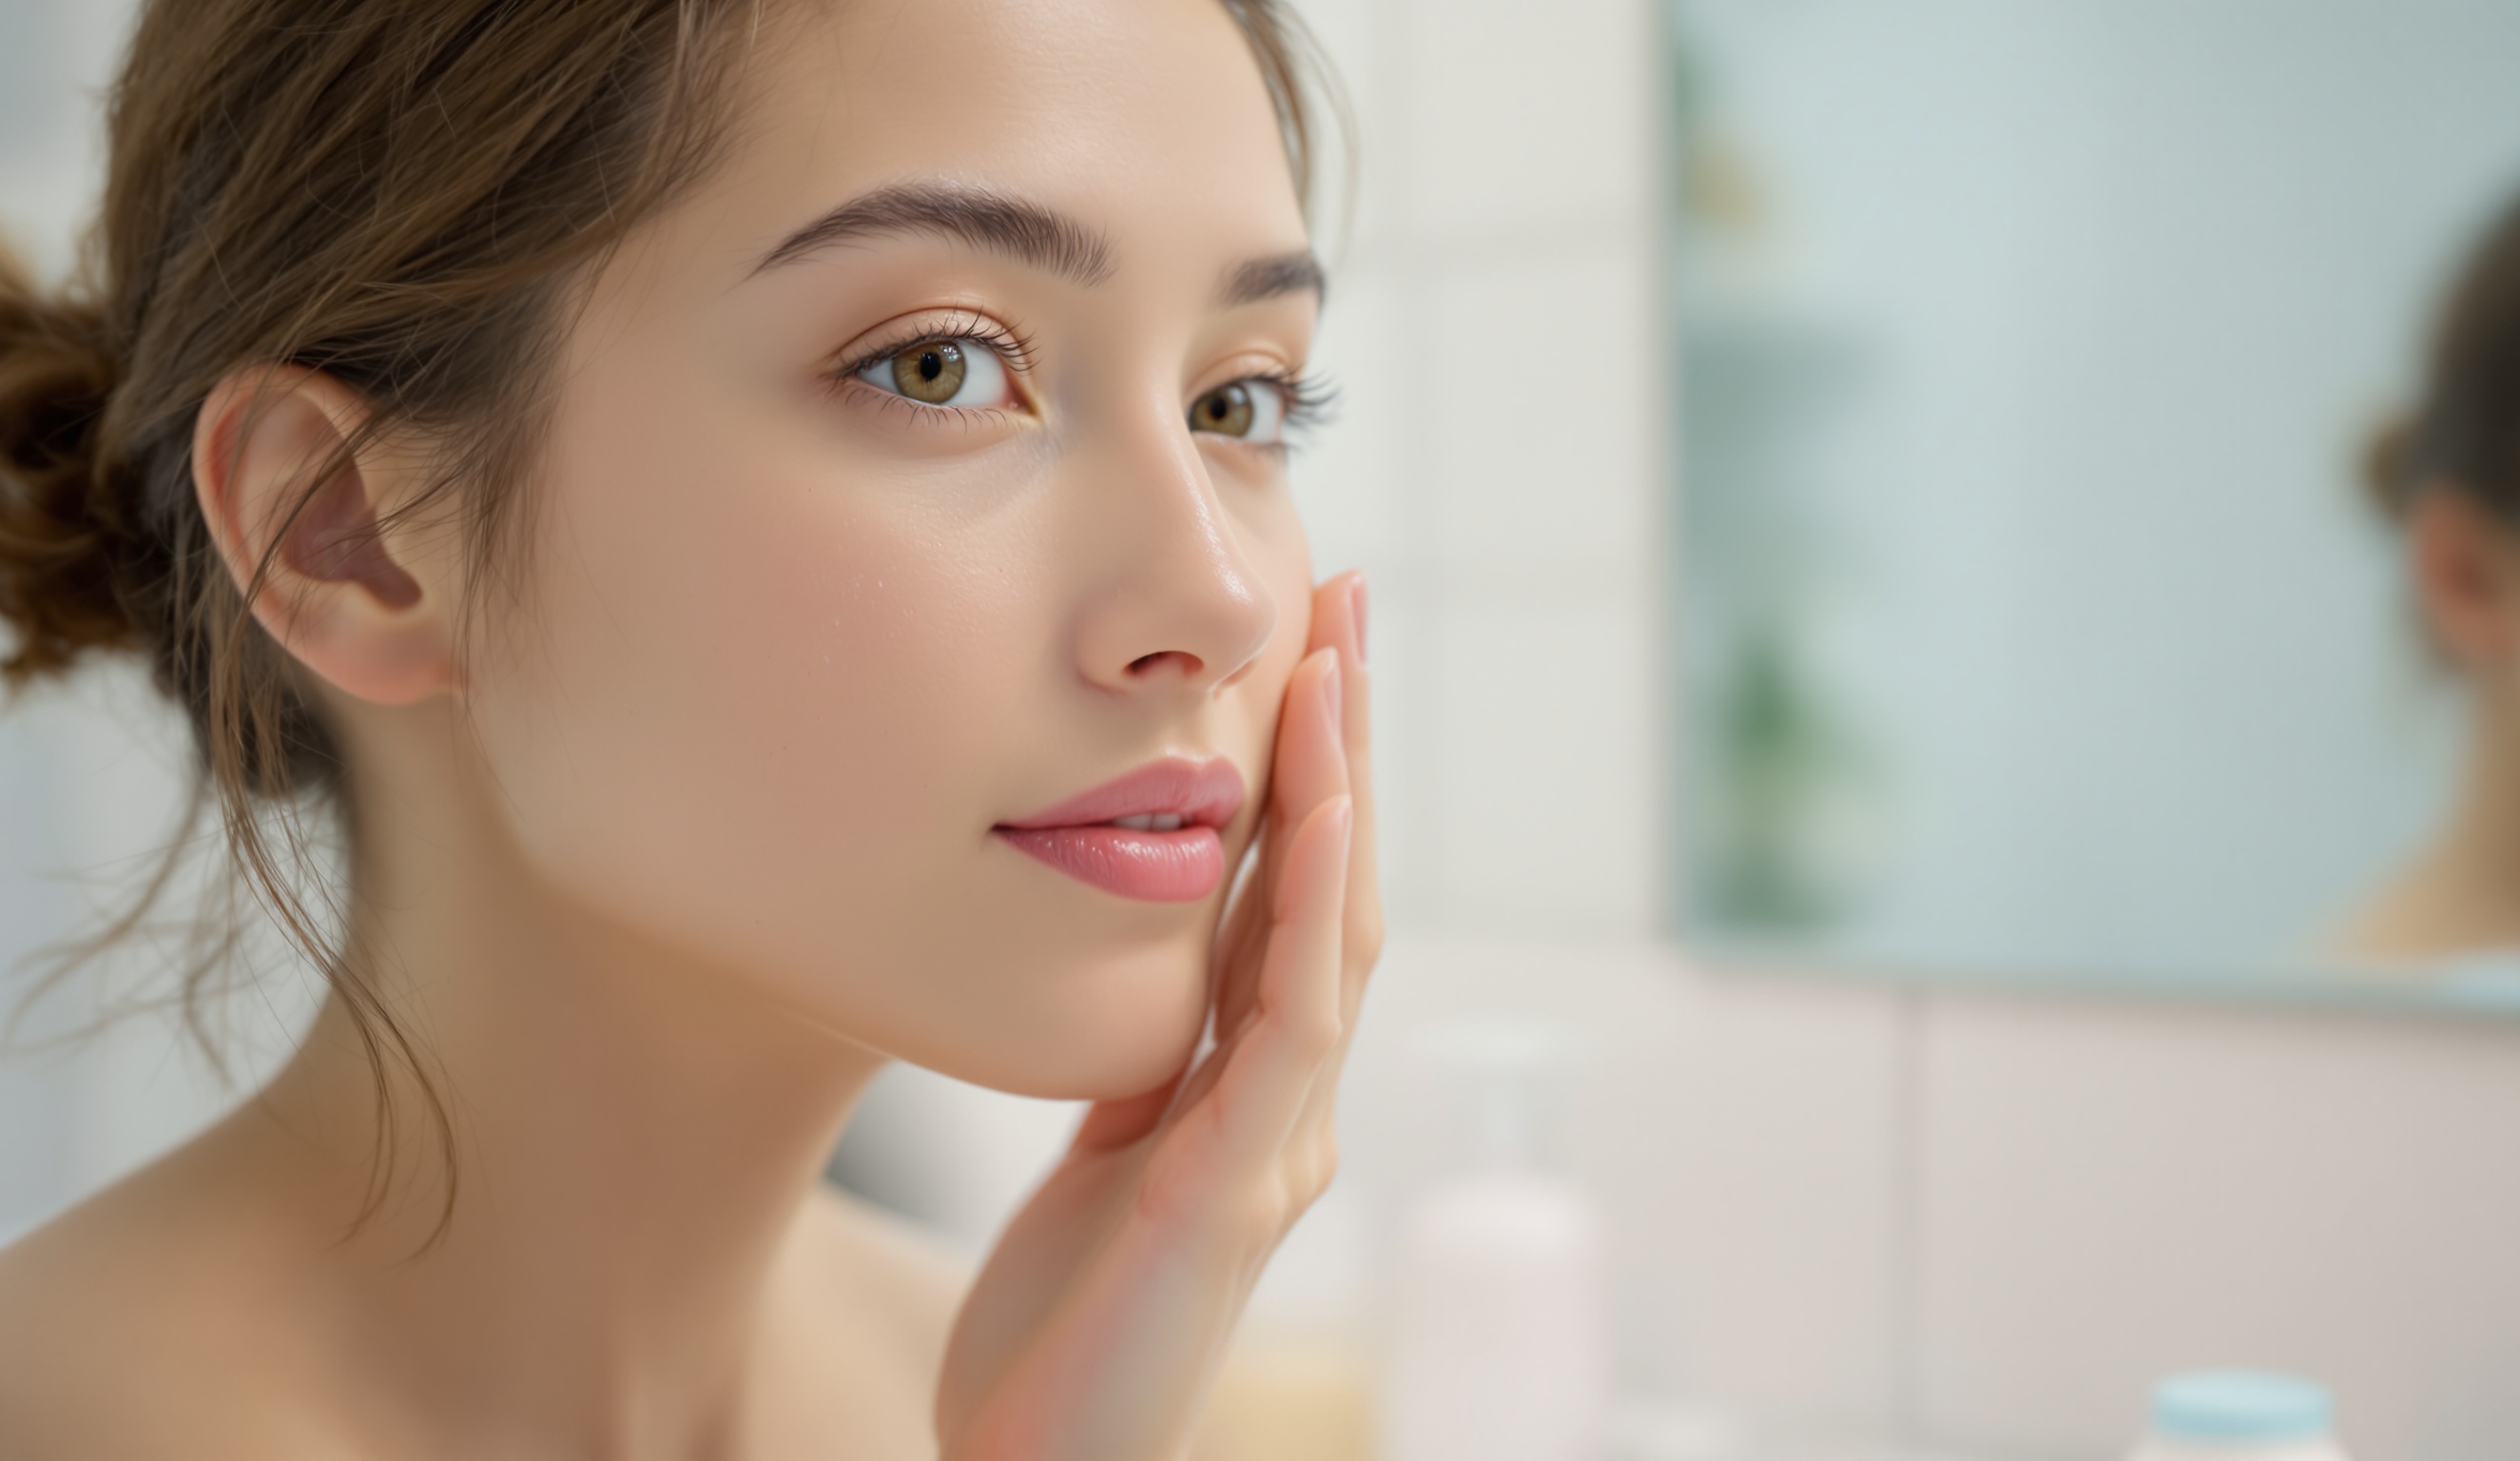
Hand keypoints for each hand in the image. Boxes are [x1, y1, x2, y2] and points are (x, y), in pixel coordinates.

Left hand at [935, 572, 1382, 1460]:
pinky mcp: (1239, 1183)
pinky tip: (1318, 809)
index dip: (1309, 775)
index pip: (1293, 902)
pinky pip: (1294, 1020)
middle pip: (1335, 889)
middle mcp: (1287, 1103)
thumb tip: (1149, 987)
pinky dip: (1315, 903)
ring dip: (1339, 788)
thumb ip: (1143, 1074)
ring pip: (1331, 933)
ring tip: (1335, 660)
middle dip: (1343, 742)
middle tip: (1346, 604)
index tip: (1305, 651)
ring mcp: (1277, 1141)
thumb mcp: (1101, 1166)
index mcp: (1248, 1090)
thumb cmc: (1059, 1338)